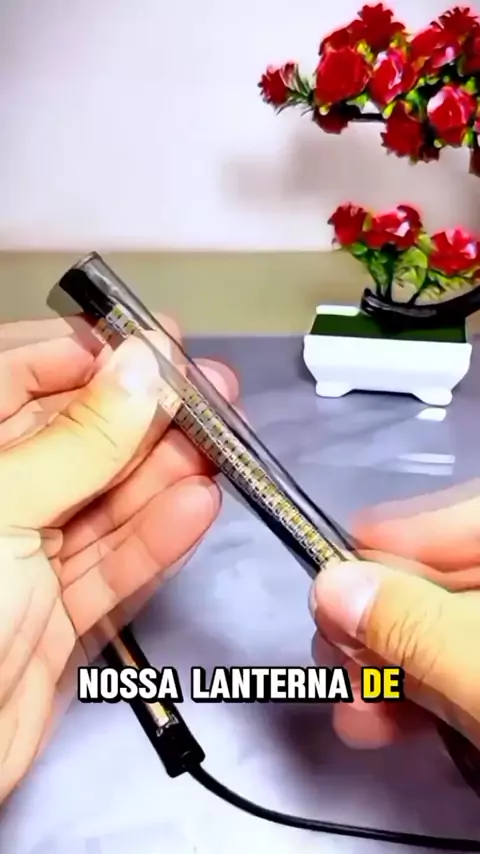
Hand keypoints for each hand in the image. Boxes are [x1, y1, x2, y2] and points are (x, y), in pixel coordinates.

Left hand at [0, 316, 237, 800]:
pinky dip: (156, 539)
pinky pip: (113, 565)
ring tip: (218, 450)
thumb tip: (142, 369)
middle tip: (212, 394)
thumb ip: (80, 440)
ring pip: (105, 502)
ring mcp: (23, 558)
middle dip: (146, 416)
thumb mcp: (4, 506)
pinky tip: (196, 507)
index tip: (157, 342)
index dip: (92, 354)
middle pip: (76, 438)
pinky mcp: (57, 613)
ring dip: (164, 476)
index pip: (20, 376)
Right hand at [309, 483, 479, 749]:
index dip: (392, 536)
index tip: (330, 568)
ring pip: (438, 629)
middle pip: (438, 577)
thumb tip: (329, 584)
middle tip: (330, 650)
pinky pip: (453, 671)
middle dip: (374, 619)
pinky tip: (372, 720)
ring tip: (345, 700)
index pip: (460, 516)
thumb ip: (414, 625)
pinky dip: (413, 695)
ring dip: (382, 665)